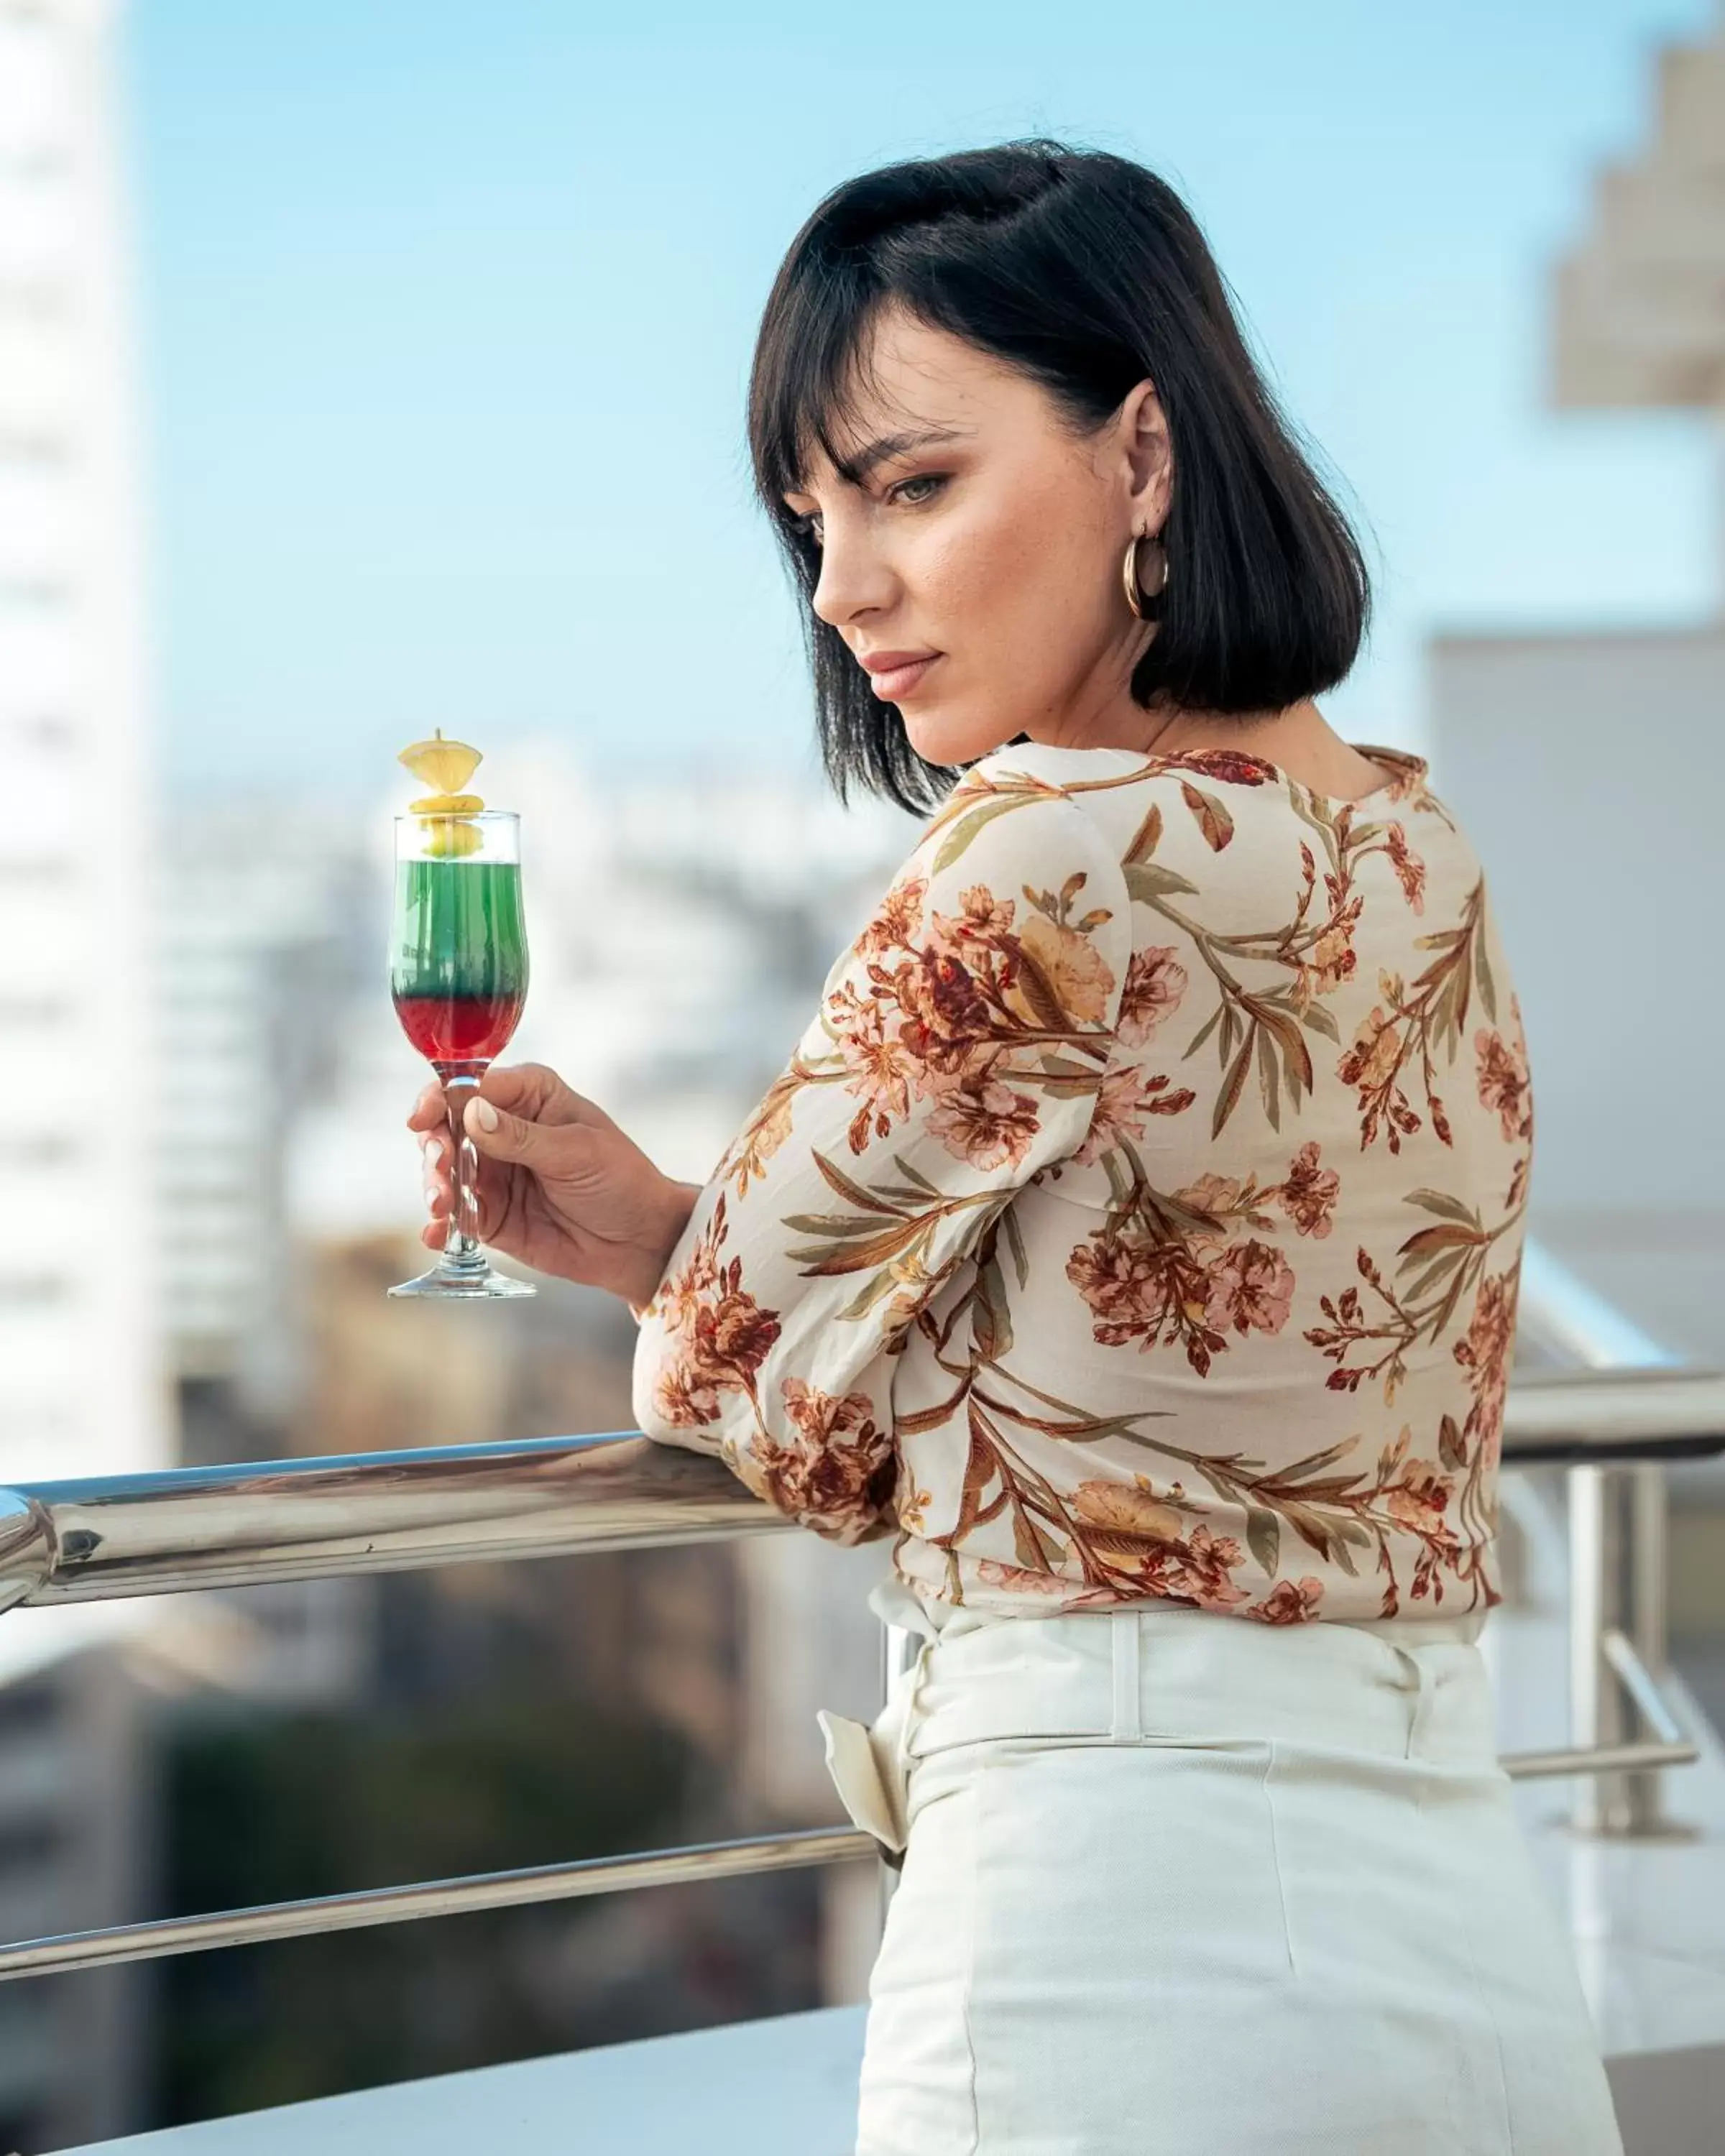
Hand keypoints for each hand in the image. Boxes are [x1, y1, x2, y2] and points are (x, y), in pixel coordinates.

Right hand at [407, 1062, 699, 1306]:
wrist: (641, 1241)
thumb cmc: (622, 1181)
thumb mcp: (577, 1152)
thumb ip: (521, 1136)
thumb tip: (472, 1113)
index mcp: (529, 1095)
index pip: (470, 1084)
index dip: (439, 1098)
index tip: (424, 1119)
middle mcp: (503, 1128)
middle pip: (445, 1127)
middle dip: (434, 1147)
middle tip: (441, 1169)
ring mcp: (493, 1172)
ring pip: (443, 1171)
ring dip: (433, 1186)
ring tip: (441, 1207)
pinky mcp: (490, 1214)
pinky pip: (454, 1215)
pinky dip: (439, 1224)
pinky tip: (436, 1235)